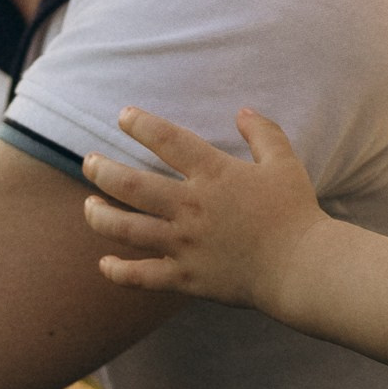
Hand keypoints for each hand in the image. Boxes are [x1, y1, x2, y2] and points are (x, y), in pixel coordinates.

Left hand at [83, 107, 327, 315]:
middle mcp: (190, 207)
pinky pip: (140, 276)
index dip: (141, 124)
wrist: (300, 267)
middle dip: (102, 170)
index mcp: (213, 174)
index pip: (167, 140)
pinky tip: (104, 263)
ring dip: (99, 216)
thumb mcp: (284, 163)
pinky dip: (117, 271)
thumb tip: (242, 111)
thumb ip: (263, 133)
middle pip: (131, 184)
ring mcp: (184, 244)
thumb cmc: (295, 213)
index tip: (123, 116)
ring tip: (88, 206)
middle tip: (88, 162)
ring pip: (126, 228)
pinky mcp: (184, 277)